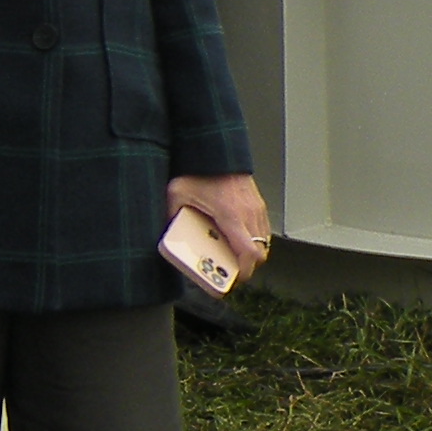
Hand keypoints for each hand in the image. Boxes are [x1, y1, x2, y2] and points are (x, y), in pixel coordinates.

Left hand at [168, 172, 272, 288]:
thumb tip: (167, 233)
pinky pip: (263, 230)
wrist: (218, 150)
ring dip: (251, 254)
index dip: (244, 273)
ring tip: (232, 256)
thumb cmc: (200, 170)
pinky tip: (237, 238)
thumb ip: (172, 215)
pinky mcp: (259, 204)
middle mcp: (249, 214)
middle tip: (230, 271)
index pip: (249, 254)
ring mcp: (257, 208)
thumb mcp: (177, 193)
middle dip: (247, 267)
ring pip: (264, 243)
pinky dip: (255, 240)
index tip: (233, 280)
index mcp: (231, 216)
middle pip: (260, 254)